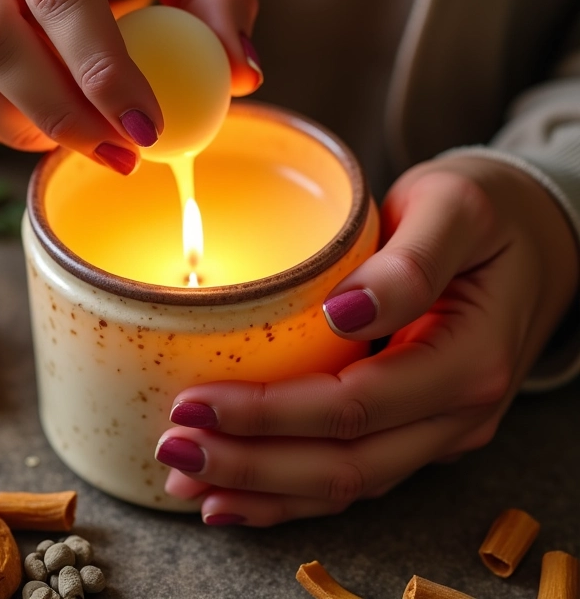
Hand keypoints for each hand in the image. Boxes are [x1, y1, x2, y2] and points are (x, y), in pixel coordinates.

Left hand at [156, 156, 578, 524]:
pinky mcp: (417, 427)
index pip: (354, 407)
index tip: (195, 401)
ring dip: (261, 489)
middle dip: (249, 465)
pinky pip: (353, 473)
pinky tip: (239, 495)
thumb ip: (410, 262)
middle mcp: (456, 413)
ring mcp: (438, 429)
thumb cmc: (489, 214)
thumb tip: (345, 311)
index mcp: (467, 360)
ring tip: (187, 481)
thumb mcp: (456, 208)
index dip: (270, 415)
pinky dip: (292, 491)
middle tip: (172, 450)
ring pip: (345, 485)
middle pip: (343, 464)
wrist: (531, 238)